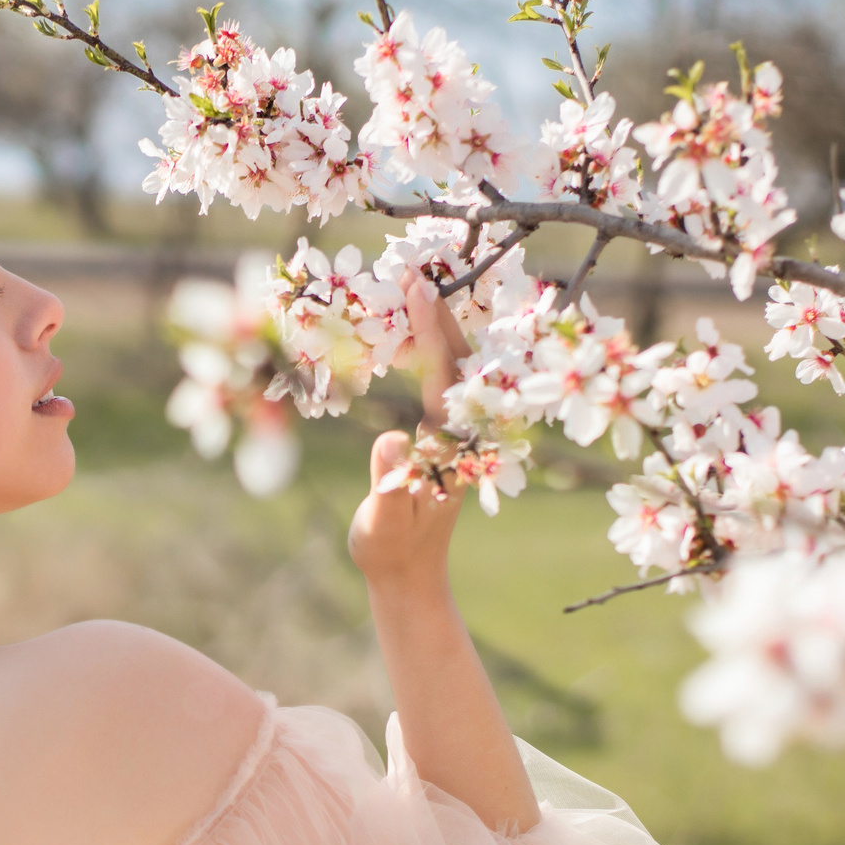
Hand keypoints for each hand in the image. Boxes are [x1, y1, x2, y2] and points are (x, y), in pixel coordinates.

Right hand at [348, 268, 468, 588]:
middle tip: (413, 271)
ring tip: (415, 288)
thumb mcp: (382, 522)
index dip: (430, 329)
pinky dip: (433, 348)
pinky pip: (444, 381)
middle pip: (459, 359)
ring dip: (438, 326)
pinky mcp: (449, 436)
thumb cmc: (390, 550)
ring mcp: (459, 432)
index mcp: (450, 445)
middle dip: (438, 312)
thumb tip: (389, 440)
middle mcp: (463, 432)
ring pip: (456, 367)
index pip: (444, 374)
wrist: (410, 573)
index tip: (416, 288)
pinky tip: (416, 330)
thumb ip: (389, 484)